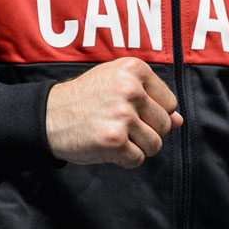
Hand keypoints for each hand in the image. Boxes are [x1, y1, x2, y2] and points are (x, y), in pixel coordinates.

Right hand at [45, 57, 183, 166]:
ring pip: (154, 144)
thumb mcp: (116, 84)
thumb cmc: (85, 99)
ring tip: (114, 135)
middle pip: (165, 124)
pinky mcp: (114, 140)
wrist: (47, 116)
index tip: (131, 112)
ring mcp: (123, 115)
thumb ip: (151, 98)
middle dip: (146, 131)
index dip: (153, 113)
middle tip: (120, 126)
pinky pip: (138, 159)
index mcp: (134, 69)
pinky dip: (125, 159)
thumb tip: (180, 121)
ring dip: (137, 147)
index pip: (169, 102)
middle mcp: (130, 89)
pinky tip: (107, 146)